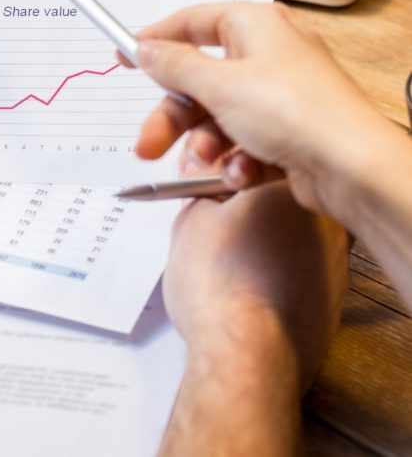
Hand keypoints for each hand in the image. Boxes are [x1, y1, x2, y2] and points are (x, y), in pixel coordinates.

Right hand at [133, 2, 402, 226]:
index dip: (155, 40)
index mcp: (255, 25)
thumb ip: (174, 66)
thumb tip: (147, 49)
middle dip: (173, 116)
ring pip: (217, 115)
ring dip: (205, 143)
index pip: (192, 22)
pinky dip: (235, 159)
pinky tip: (240, 172)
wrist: (353, 170)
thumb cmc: (299, 112)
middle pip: (199, 79)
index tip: (124, 55)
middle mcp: (267, 55)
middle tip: (148, 141)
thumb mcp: (219, 85)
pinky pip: (241, 141)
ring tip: (205, 162)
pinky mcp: (286, 131)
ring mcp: (277, 95)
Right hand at [160, 178, 347, 455]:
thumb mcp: (191, 218)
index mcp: (291, 190)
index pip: (247, 163)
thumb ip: (196, 184)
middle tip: (200, 220)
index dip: (212, 173)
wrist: (244, 357)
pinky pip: (291, 274)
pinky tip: (236, 286)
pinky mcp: (327, 305)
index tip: (194, 186)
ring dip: (250, 242)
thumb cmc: (222, 290)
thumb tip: (198, 172)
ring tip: (214, 258)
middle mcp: (322, 224)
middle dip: (234, 207)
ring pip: (281, 239)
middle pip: (268, 200)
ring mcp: (331, 268)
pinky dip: (266, 275)